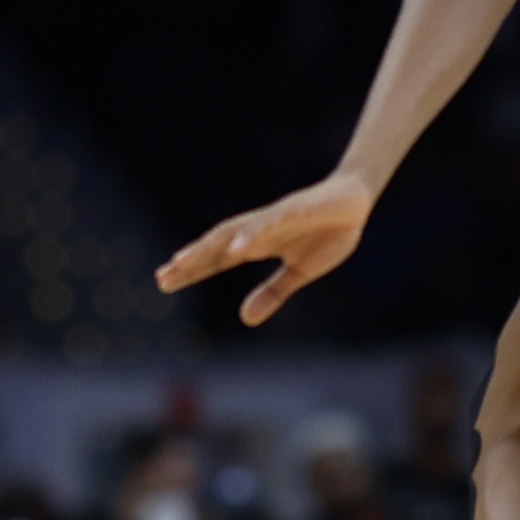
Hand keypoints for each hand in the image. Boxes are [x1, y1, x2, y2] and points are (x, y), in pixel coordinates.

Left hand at [153, 171, 373, 326]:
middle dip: (191, 259)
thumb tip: (244, 319)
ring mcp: (276, 217)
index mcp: (258, 243)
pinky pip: (270, 222)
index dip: (192, 270)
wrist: (356, 200)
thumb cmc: (325, 232)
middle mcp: (259, 229)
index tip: (164, 283)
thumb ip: (272, 293)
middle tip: (163, 276)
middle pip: (217, 244)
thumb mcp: (299, 271)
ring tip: (186, 261)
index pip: (218, 258)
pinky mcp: (297, 209)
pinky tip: (238, 247)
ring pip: (236, 231)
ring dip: (210, 246)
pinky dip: (252, 233)